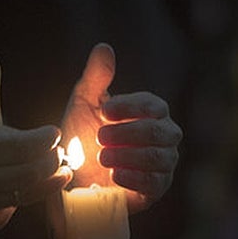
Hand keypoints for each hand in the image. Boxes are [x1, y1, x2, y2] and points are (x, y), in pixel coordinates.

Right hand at [0, 117, 69, 238]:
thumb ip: (2, 134)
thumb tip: (42, 142)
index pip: (20, 146)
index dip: (45, 139)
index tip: (54, 133)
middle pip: (31, 172)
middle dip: (52, 160)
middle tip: (58, 154)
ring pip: (27, 194)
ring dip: (48, 180)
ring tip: (59, 171)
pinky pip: (11, 210)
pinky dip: (15, 197)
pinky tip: (6, 189)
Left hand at [61, 44, 181, 213]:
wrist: (73, 178)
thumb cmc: (82, 137)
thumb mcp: (83, 104)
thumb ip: (96, 77)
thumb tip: (104, 47)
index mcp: (152, 113)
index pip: (153, 105)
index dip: (130, 107)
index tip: (104, 112)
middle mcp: (165, 137)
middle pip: (159, 131)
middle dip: (127, 133)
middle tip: (99, 137)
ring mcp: (164, 164)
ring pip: (159, 157)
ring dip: (128, 156)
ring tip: (102, 157)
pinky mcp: (156, 190)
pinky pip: (155, 183)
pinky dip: (134, 178)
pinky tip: (114, 175)